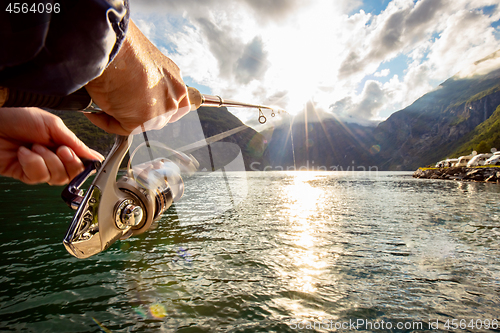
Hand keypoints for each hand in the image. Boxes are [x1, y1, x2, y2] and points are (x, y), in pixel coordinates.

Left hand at [0, 107, 102, 184]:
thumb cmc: (17, 115)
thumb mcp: (53, 125)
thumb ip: (75, 143)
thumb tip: (95, 157)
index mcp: (62, 143)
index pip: (81, 162)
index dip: (81, 162)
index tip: (73, 152)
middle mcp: (53, 157)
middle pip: (72, 174)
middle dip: (66, 162)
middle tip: (58, 149)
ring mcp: (39, 166)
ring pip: (56, 178)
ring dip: (46, 160)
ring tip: (34, 146)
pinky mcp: (24, 174)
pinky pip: (38, 177)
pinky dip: (32, 164)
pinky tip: (24, 153)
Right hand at [84, 20, 190, 134]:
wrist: (114, 44)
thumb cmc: (123, 45)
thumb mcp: (143, 60)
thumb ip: (146, 77)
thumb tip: (132, 87)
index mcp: (175, 79)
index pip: (174, 103)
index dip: (156, 107)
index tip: (137, 105)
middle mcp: (173, 96)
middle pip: (157, 117)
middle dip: (137, 113)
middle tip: (115, 105)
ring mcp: (160, 111)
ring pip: (140, 123)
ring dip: (122, 117)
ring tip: (102, 105)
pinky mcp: (142, 121)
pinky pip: (121, 128)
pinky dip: (104, 121)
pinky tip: (94, 110)